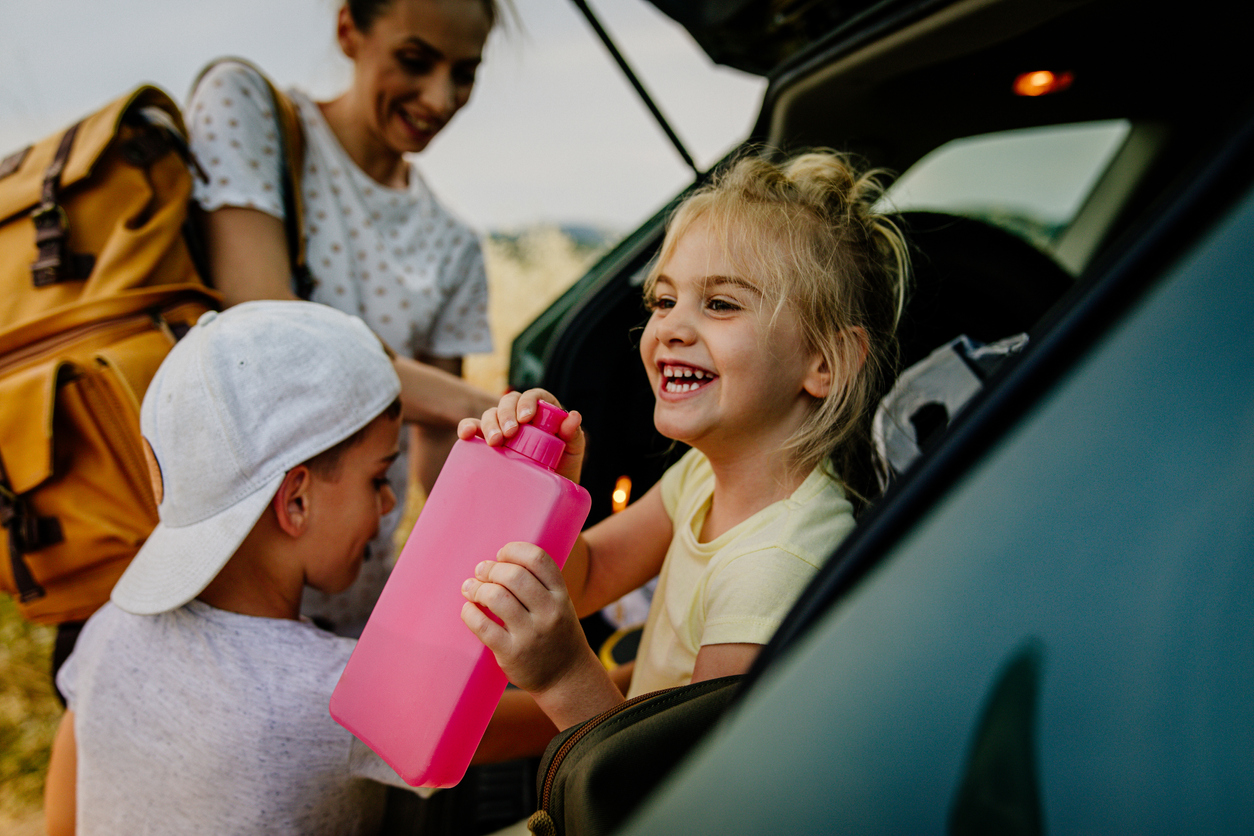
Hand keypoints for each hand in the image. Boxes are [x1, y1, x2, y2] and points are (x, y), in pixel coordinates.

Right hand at [457, 389, 585, 483]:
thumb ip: (573, 434)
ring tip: (494, 442)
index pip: (533, 396)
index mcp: (542, 411)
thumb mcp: (573, 451)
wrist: (549, 493)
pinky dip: (467, 427)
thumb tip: (573, 415)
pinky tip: (465, 435)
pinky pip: (473, 429)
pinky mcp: (487, 442)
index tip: (526, 418)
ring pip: (491, 414)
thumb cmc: (563, 467)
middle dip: (506, 415)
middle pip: (508, 402)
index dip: (528, 401)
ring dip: (489, 424)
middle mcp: (520, 416)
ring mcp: (503, 428)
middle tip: (510, 434)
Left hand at [460, 542, 622, 728]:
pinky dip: (469, 612)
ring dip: (477, 588)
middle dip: (490, 569)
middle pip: (514, 575)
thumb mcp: (560, 604)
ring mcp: (531, 634)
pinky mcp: (512, 653)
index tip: (501, 555)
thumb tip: (494, 562)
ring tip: (471, 589)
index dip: (513, 550)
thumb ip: (538, 583)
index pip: (538, 559)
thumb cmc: (556, 634)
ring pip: (496, 597)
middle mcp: (549, 612)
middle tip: (480, 572)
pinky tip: (469, 609)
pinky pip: (482, 626)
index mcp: (561, 595)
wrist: (567, 677)